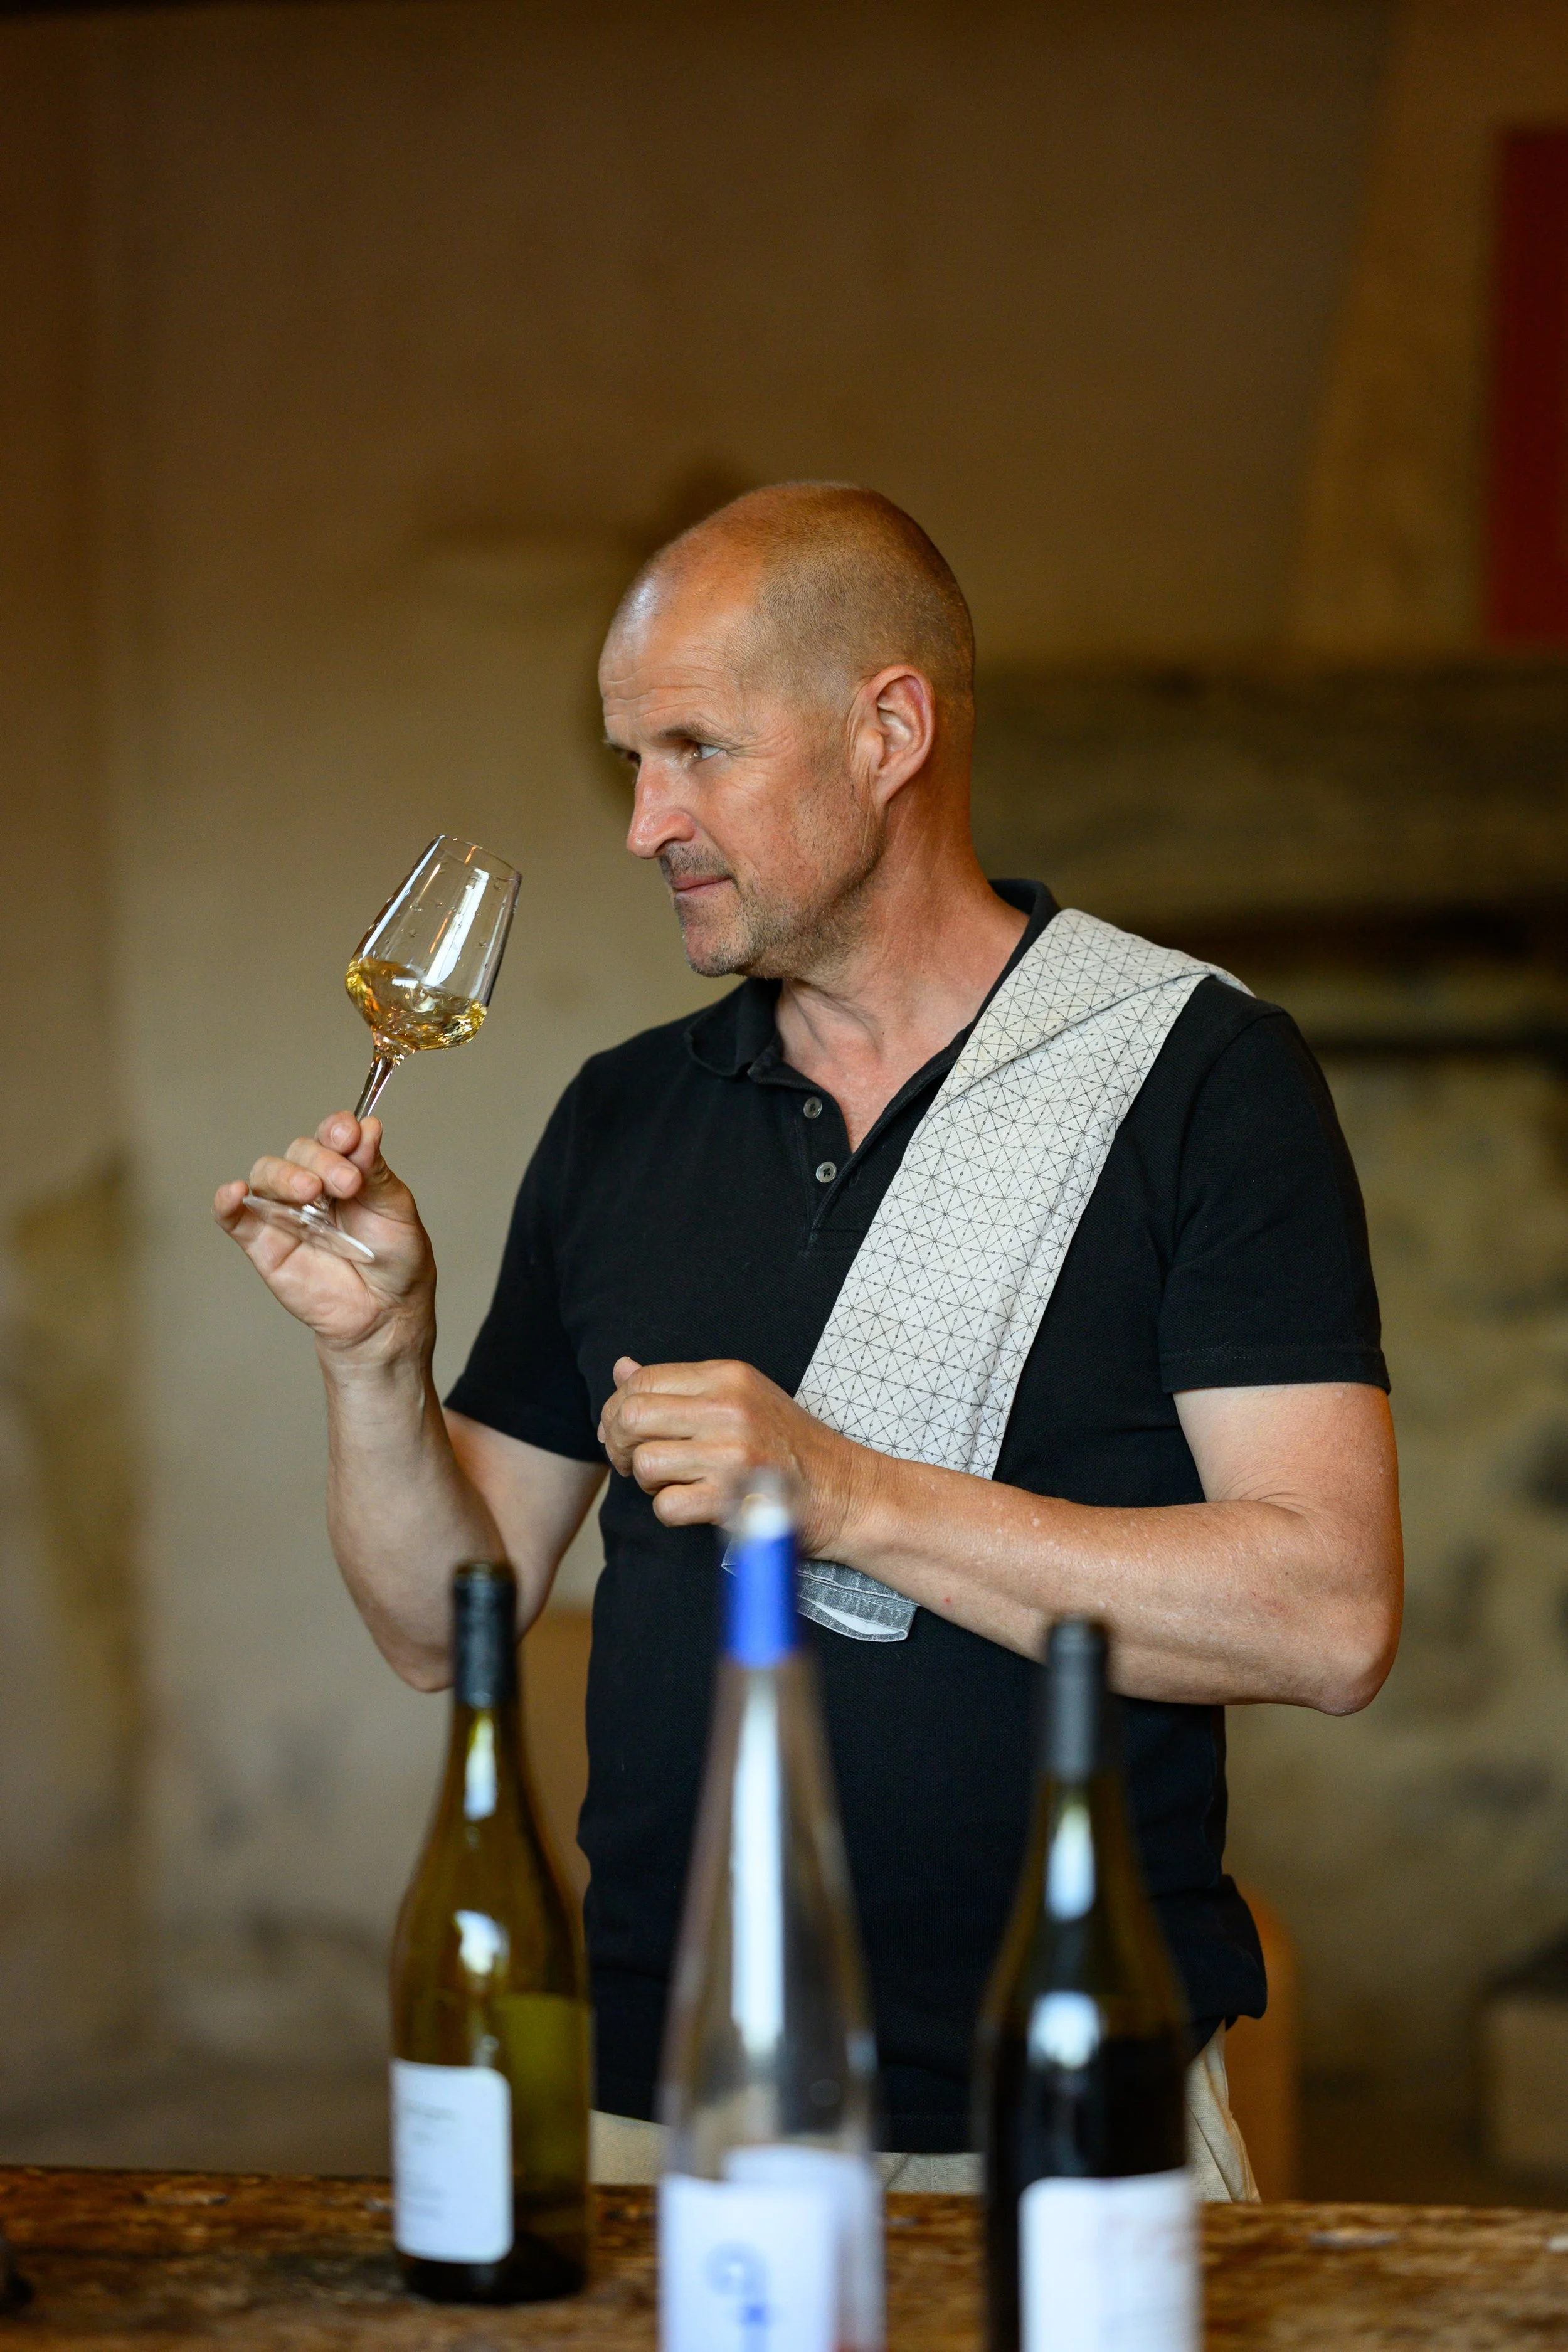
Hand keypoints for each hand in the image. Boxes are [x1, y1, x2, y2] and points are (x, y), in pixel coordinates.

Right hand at [213, 1112, 435, 1362]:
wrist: (386, 1313)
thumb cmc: (395, 1260)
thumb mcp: (396, 1210)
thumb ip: (376, 1171)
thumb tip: (368, 1127)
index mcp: (346, 1169)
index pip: (332, 1136)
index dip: (337, 1129)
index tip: (349, 1134)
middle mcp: (311, 1185)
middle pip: (299, 1152)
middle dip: (322, 1160)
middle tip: (348, 1183)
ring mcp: (285, 1212)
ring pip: (266, 1175)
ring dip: (284, 1176)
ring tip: (309, 1191)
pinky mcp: (263, 1243)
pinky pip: (233, 1217)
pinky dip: (227, 1203)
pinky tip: (234, 1193)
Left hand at [596, 1355, 868, 1557]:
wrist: (847, 1491)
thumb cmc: (789, 1446)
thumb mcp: (742, 1396)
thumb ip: (680, 1385)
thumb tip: (621, 1369)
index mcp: (728, 1376)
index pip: (641, 1381)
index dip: (617, 1409)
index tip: (622, 1432)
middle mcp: (729, 1409)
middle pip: (631, 1418)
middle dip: (619, 1444)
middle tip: (634, 1461)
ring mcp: (732, 1454)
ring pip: (645, 1464)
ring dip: (649, 1483)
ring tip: (674, 1482)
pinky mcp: (734, 1498)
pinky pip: (667, 1507)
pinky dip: (670, 1512)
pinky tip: (694, 1505)